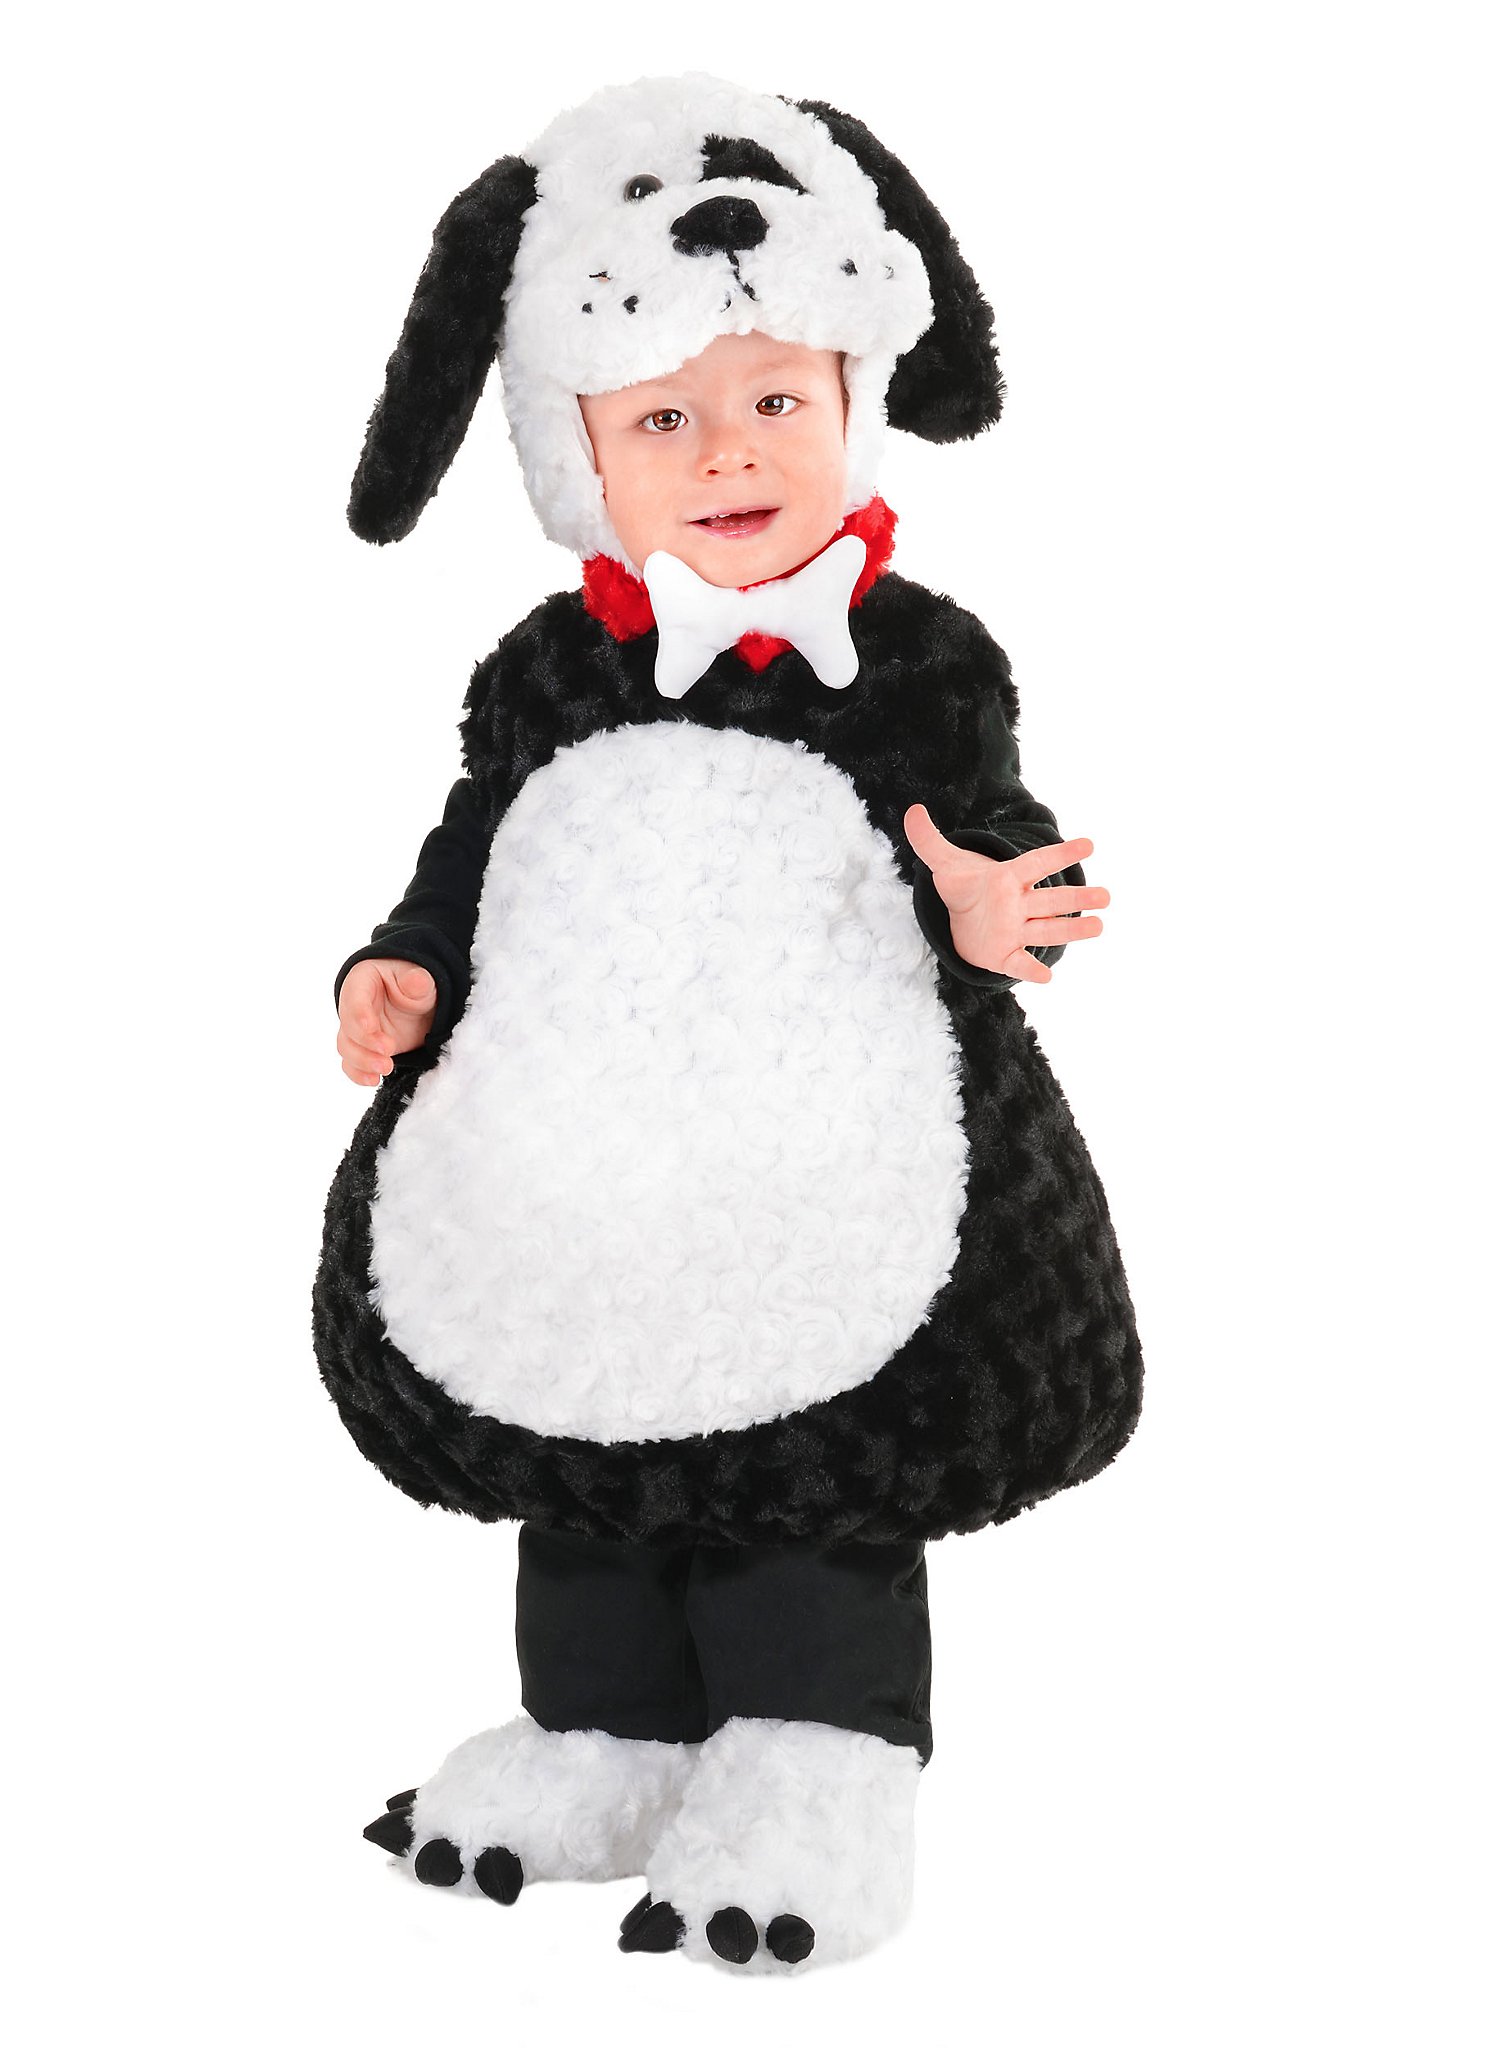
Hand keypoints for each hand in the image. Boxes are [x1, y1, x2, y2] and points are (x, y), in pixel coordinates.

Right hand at [336, 959, 437, 1085]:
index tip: (371, 1028)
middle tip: (388, 1051)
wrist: (419, 1005)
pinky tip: (373, 1080)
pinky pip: (352, 1064)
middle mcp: (353, 1007)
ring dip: (363, 1061)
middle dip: (366, 1043)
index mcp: (362, 981)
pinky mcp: (363, 1050)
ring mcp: (357, 1031)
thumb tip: (417, 980)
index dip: (360, 1015)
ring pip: (347, 1048)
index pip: (354, 998)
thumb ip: (418, 982)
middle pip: (348, 1027)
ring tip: (386, 1067)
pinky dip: (359, 1074)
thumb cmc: (414, 987)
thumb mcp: (421, 981)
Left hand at [903, 806, 1108, 984]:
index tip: (1089, 844)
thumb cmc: (963, 888)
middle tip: (1106, 896)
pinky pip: (1019, 962)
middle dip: (1076, 898)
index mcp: (1007, 878)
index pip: (1036, 864)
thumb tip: (912, 811)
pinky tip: (1045, 977)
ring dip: (1071, 930)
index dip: (1059, 854)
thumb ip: (928, 839)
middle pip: (1050, 901)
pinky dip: (1030, 970)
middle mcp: (1018, 904)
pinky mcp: (1004, 954)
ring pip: (1046, 929)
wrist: (961, 920)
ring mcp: (1015, 930)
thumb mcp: (943, 863)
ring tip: (1099, 927)